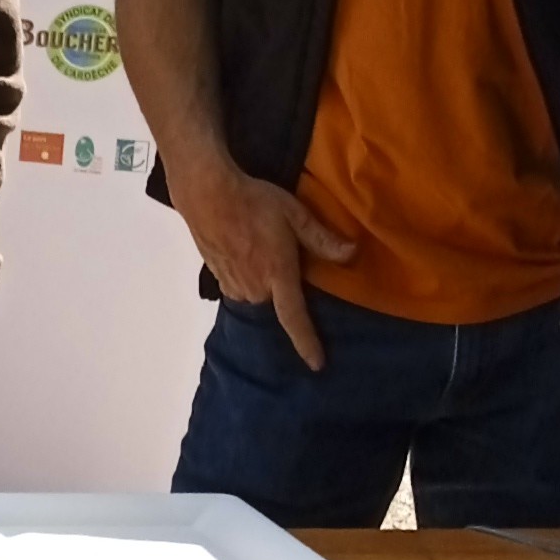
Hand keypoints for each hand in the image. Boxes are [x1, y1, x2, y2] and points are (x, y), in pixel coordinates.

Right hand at [169, 155, 353, 368]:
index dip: (307, 343)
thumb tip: (352, 254)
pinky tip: (250, 258)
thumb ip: (322, 239)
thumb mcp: (295, 215)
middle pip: (277, 306)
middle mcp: (254, 288)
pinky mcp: (218, 277)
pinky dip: (250, 280)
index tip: (317, 365)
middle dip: (286, 297)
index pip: (295, 319)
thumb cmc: (254, 202)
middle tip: (289, 269)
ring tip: (267, 261)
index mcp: (277, 276)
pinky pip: (241, 289)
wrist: (207, 194)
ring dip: (267, 288)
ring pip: (258, 299)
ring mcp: (234, 285)